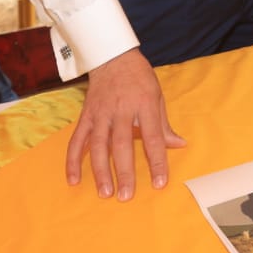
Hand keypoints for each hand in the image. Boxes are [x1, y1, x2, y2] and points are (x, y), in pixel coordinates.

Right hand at [66, 48, 185, 199]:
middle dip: (124, 172)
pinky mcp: (86, 115)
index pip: (153, 137)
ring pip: (98, 145)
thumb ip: (164, 124)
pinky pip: (76, 140)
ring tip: (105, 192)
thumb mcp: (157, 96)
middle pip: (122, 145)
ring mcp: (101, 113)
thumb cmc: (139, 77)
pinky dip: (73, 160)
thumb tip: (179, 145)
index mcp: (144, 105)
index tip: (159, 183)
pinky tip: (73, 179)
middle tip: (127, 196)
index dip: (157, 161)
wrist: (112, 56)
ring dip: (100, 171)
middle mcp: (121, 110)